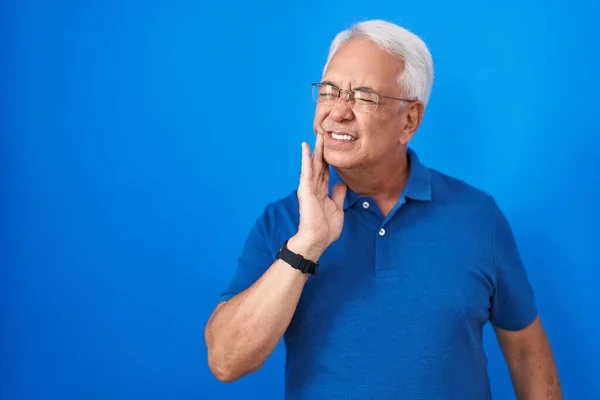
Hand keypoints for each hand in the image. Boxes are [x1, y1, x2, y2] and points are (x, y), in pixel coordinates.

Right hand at [293, 133, 346, 255]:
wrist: (317, 240)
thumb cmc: (326, 229)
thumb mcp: (337, 209)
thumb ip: (338, 195)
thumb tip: (341, 184)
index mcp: (322, 192)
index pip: (326, 172)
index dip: (329, 159)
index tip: (332, 147)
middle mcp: (314, 187)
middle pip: (319, 164)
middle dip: (322, 150)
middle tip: (324, 134)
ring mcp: (309, 188)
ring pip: (313, 164)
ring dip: (315, 150)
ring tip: (317, 135)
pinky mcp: (305, 190)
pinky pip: (306, 171)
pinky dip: (306, 159)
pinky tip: (306, 148)